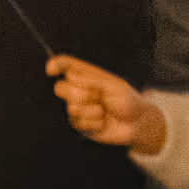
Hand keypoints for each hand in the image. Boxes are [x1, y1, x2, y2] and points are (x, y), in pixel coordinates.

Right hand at [46, 55, 167, 154]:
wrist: (137, 124)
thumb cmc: (128, 101)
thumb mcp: (114, 86)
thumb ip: (91, 80)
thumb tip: (69, 76)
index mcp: (86, 76)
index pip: (65, 65)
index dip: (55, 64)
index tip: (51, 70)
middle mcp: (78, 90)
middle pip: (60, 88)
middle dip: (81, 95)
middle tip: (99, 97)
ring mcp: (77, 107)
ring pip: (72, 108)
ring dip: (93, 111)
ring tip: (104, 112)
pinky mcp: (79, 123)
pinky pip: (79, 122)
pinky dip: (95, 123)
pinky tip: (103, 122)